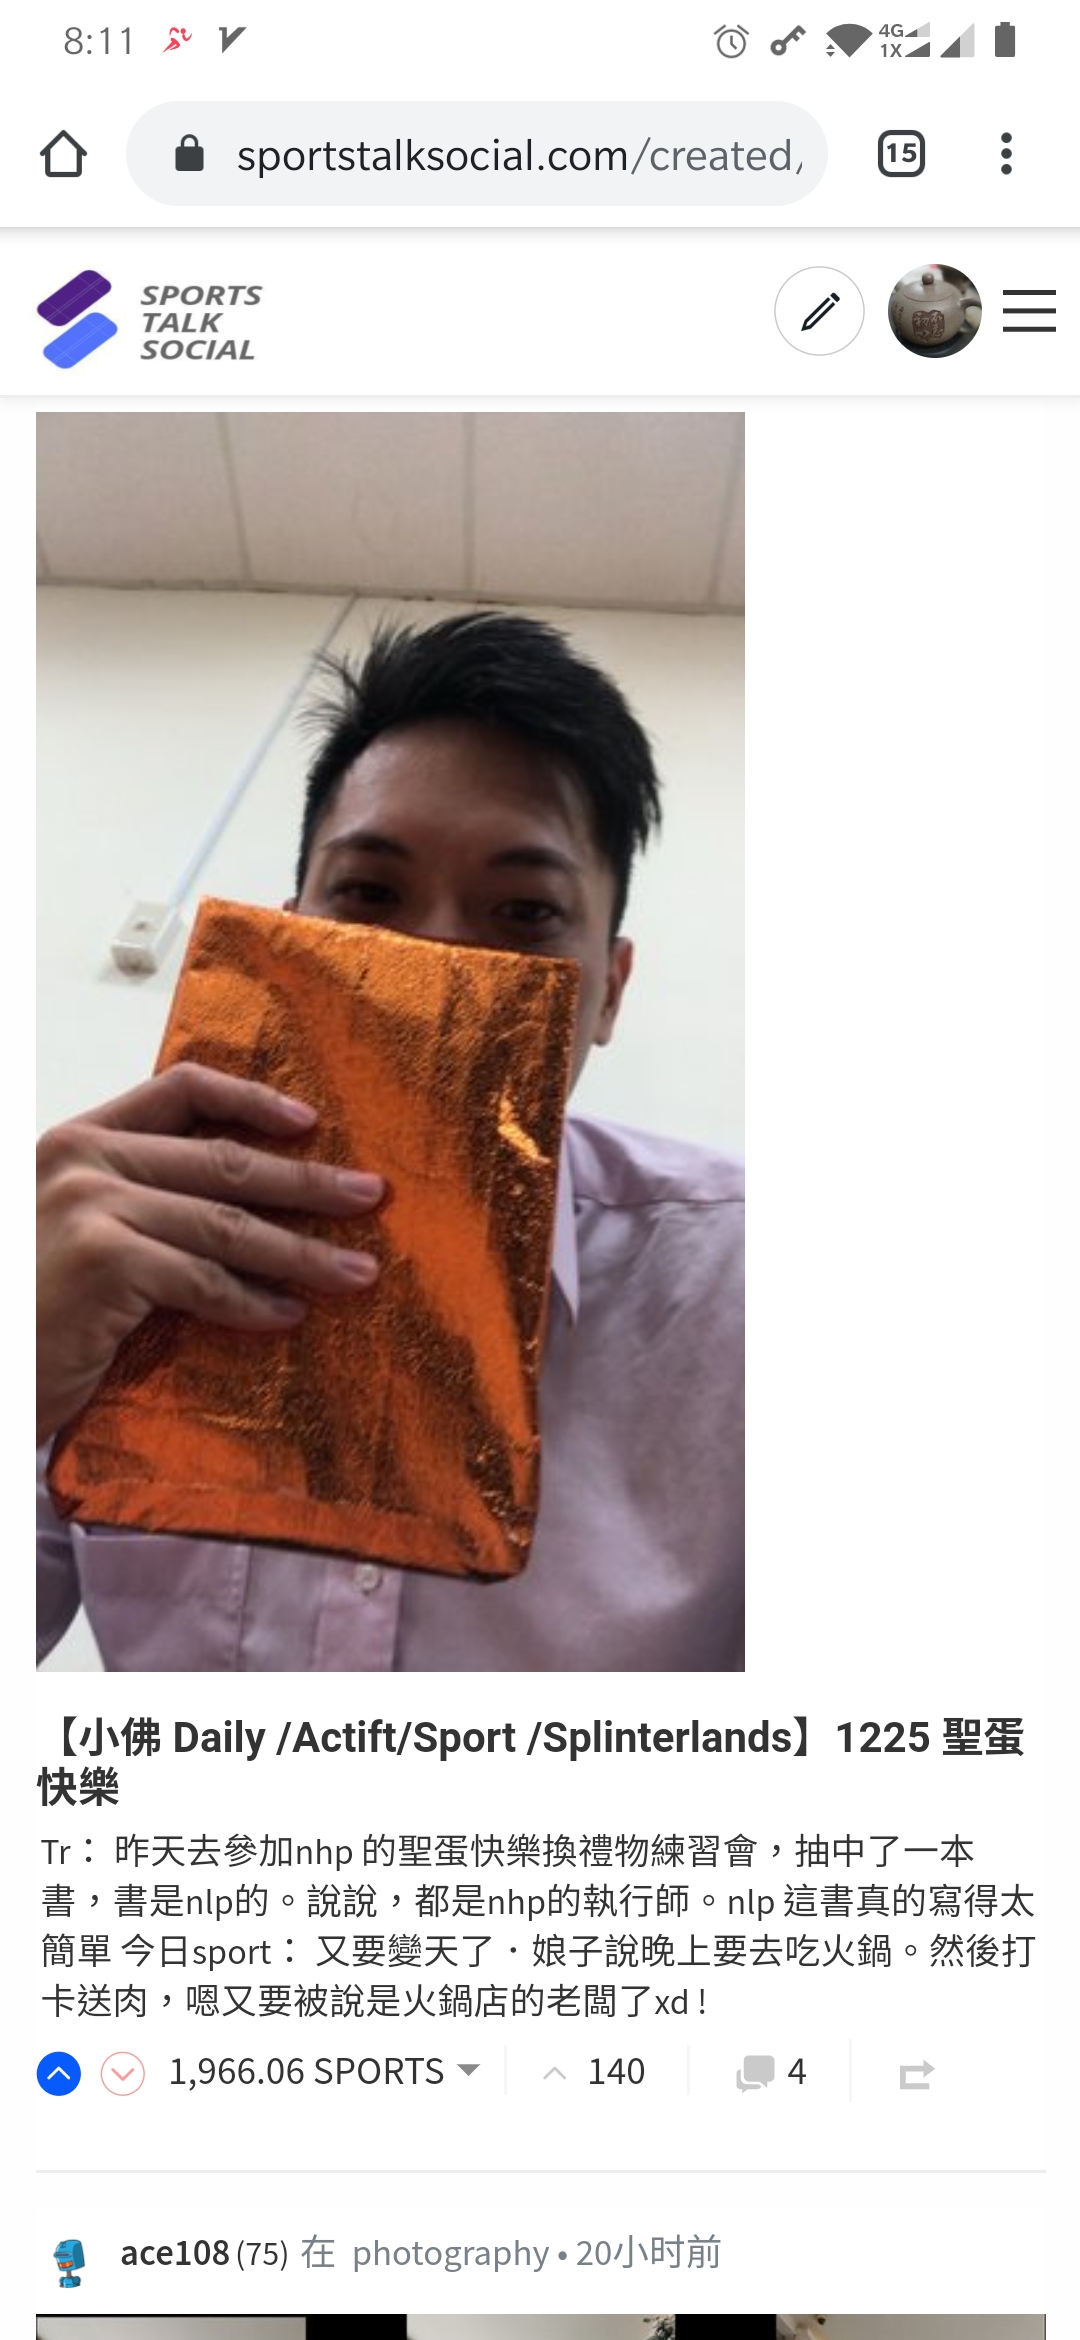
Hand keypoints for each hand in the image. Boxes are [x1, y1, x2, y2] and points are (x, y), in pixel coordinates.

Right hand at [37, 1063, 383, 1443]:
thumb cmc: (25, 1310)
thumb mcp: (72, 1230)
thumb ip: (135, 1201)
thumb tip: (237, 1203)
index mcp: (78, 1140)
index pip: (179, 1090)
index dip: (251, 1100)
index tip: (310, 1121)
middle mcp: (84, 1159)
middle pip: (223, 1160)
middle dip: (306, 1180)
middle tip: (369, 1197)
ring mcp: (93, 1206)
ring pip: (226, 1224)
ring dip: (301, 1251)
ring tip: (356, 1271)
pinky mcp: (105, 1261)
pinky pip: (204, 1281)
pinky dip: (254, 1302)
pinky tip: (288, 1314)